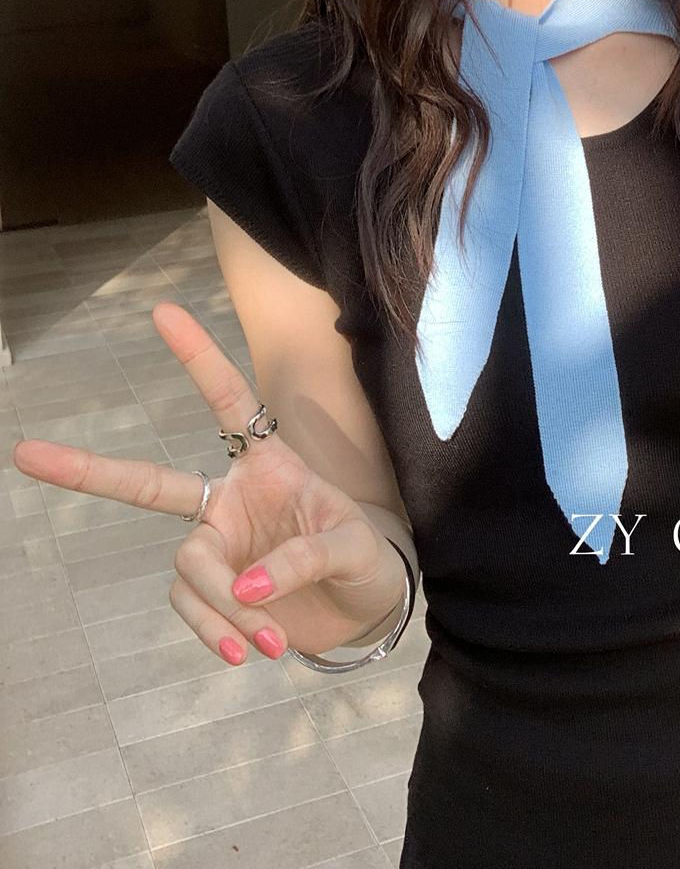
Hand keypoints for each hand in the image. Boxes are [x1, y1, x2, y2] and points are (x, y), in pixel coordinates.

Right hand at [11, 302, 410, 662]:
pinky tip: (252, 651)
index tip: (162, 311)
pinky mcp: (212, 593)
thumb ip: (302, 559)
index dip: (197, 358)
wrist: (362, 607)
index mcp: (267, 463)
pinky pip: (197, 610)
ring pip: (189, 570)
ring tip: (272, 641)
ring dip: (224, 609)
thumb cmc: (362, 557)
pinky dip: (221, 633)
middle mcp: (230, 498)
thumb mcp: (352, 547)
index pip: (228, 401)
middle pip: (150, 485)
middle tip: (25, 453)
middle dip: (88, 470)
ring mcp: (216, 545)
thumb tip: (244, 589)